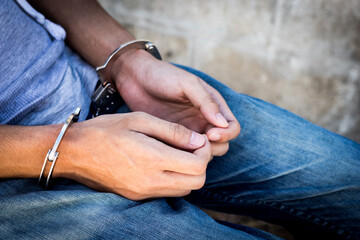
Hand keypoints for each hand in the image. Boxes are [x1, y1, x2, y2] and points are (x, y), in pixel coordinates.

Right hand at [57, 112, 210, 199]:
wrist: (75, 152)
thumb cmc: (106, 130)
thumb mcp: (140, 120)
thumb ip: (172, 131)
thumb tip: (198, 140)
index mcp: (153, 158)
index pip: (198, 165)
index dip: (205, 151)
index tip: (197, 139)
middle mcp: (151, 180)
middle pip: (197, 182)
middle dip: (201, 164)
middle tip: (191, 147)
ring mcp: (143, 192)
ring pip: (184, 190)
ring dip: (189, 173)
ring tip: (177, 154)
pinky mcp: (136, 196)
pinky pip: (168, 193)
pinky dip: (175, 180)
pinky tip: (164, 164)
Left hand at [112, 50, 240, 155]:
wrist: (136, 78)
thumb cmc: (163, 75)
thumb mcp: (187, 84)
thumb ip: (206, 102)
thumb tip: (223, 124)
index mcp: (212, 106)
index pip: (232, 127)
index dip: (226, 134)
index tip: (210, 135)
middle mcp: (203, 121)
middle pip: (222, 144)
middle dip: (214, 147)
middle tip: (195, 144)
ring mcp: (188, 131)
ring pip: (203, 152)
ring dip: (198, 155)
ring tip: (182, 148)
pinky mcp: (172, 139)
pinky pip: (183, 153)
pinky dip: (182, 156)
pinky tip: (171, 151)